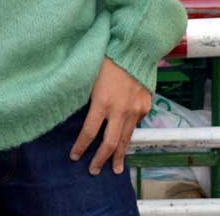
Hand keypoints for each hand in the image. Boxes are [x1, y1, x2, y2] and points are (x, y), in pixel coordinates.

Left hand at [69, 57, 150, 174]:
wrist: (136, 48)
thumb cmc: (107, 57)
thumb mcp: (90, 75)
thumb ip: (87, 96)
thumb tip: (79, 111)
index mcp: (102, 102)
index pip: (89, 132)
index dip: (80, 146)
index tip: (74, 157)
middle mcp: (120, 110)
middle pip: (109, 143)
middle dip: (101, 159)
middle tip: (94, 171)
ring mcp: (135, 109)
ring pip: (126, 138)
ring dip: (120, 155)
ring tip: (116, 168)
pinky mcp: (145, 105)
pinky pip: (136, 123)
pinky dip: (129, 132)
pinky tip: (126, 138)